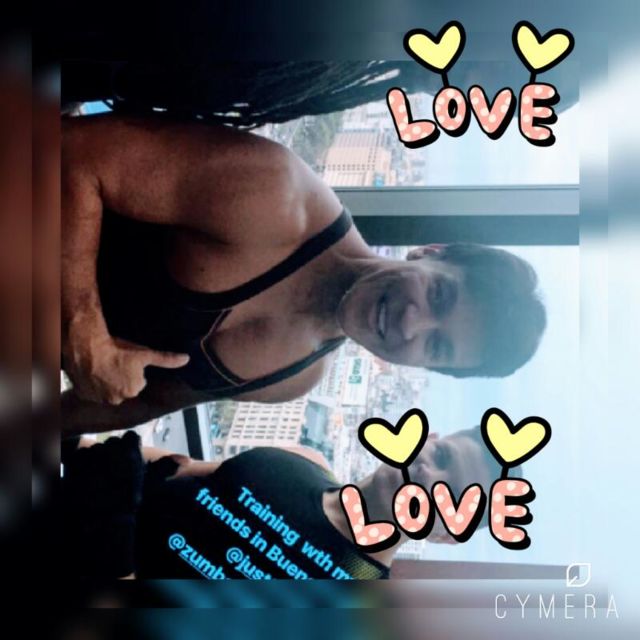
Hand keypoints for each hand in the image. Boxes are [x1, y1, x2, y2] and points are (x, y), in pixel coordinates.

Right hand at [64, 325, 189, 404]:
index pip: (137, 382)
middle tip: (115, 362)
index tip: (126, 361)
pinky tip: (92, 371)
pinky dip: (91, 384)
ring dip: (106, 382)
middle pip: (123, 388)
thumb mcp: (146, 354)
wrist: (88, 348)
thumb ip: (166, 359)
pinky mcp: (84, 395)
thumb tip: (186, 359)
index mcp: (134, 390)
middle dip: (120, 378)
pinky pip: (90, 391)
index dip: (132, 370)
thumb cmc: (119, 350)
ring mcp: (99, 398)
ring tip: (103, 366)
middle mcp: (117, 399)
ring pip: (107, 390)